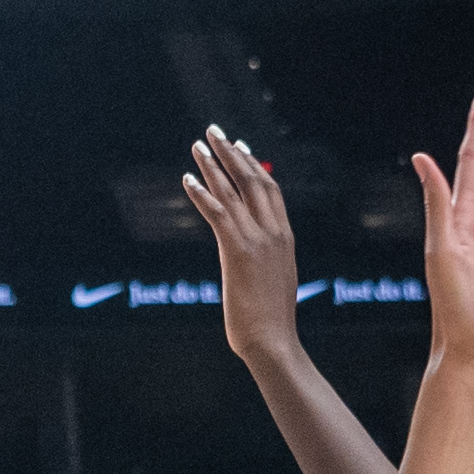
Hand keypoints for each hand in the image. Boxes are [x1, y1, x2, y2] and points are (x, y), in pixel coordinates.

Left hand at [182, 128, 306, 367]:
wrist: (274, 340)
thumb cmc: (272, 320)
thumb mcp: (275, 281)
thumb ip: (267, 261)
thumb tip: (255, 258)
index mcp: (285, 238)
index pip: (270, 190)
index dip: (253, 165)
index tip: (239, 148)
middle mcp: (274, 232)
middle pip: (253, 180)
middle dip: (232, 153)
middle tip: (215, 132)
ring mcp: (257, 240)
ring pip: (233, 191)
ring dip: (213, 165)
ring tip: (197, 146)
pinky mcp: (237, 250)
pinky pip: (217, 212)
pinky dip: (201, 193)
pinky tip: (188, 179)